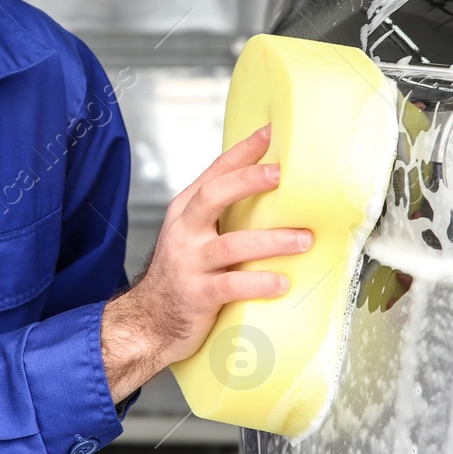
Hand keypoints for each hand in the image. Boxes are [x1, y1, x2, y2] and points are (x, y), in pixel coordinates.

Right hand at [100, 122, 311, 401]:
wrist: (149, 321)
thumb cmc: (183, 275)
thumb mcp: (195, 236)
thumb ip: (224, 216)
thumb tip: (275, 194)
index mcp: (186, 212)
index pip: (214, 173)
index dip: (242, 152)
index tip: (270, 132)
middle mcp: (185, 232)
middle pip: (213, 196)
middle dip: (248, 181)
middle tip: (281, 174)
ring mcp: (189, 263)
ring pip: (231, 245)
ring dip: (271, 240)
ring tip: (303, 240)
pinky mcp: (197, 295)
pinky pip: (230, 286)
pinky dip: (259, 283)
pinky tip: (281, 282)